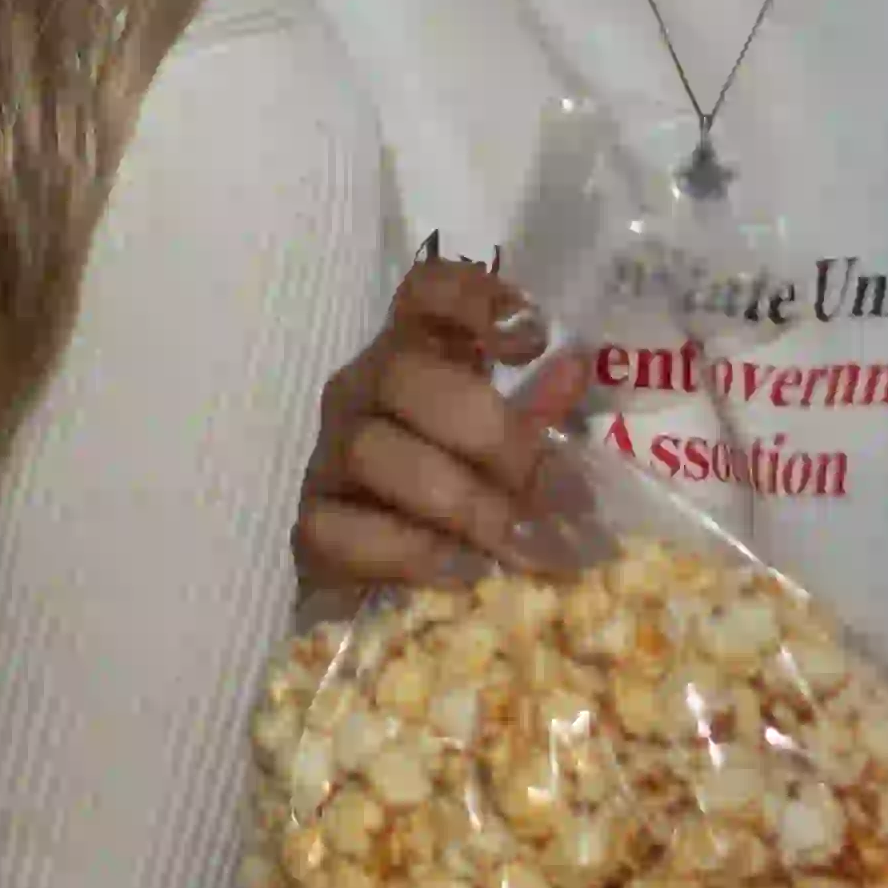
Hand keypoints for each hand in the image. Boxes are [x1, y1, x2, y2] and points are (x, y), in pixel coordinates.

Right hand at [294, 249, 588, 594]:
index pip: (424, 291)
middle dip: (486, 431)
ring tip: (516, 543)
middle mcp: (362, 390)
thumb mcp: (507, 452)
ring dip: (458, 498)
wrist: (393, 596)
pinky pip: (340, 527)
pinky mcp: (310, 525)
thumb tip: (576, 368)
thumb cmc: (459, 500)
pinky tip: (460, 572)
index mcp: (416, 355)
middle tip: (545, 487)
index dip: (472, 297)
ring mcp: (327, 455)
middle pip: (402, 372)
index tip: (531, 340)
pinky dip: (409, 551)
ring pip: (370, 448)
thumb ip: (538, 413)